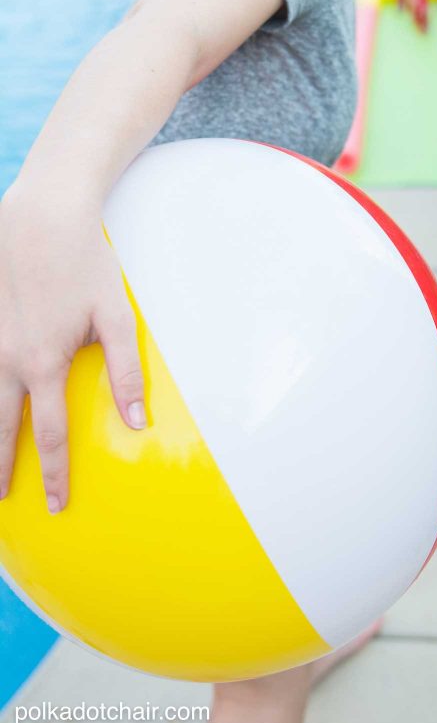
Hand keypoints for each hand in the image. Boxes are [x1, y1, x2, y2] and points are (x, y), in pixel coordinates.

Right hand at [0, 184, 145, 512]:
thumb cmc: (86, 265)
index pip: (48, 436)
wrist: (43, 217)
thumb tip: (137, 421)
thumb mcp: (117, 317)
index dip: (53, 475)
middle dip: (0, 470)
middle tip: (1, 503)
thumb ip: (126, 372)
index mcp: (43, 364)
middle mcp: (6, 359)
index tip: (56, 505)